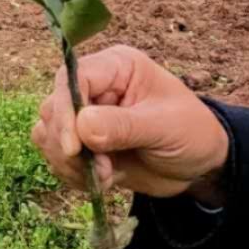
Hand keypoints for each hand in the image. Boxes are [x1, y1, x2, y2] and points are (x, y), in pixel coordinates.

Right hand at [30, 44, 229, 200]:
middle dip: (69, 145)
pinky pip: (56, 157)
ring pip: (47, 133)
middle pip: (53, 107)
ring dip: (69, 163)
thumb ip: (124, 125)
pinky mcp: (83, 144)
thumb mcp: (165, 127)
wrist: (200, 166)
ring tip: (105, 177)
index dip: (66, 111)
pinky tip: (102, 181)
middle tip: (102, 170)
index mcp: (116, 67)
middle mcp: (95, 87)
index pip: (72, 79)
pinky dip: (72, 174)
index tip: (75, 148)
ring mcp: (86, 116)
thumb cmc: (191, 133)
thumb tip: (82, 126)